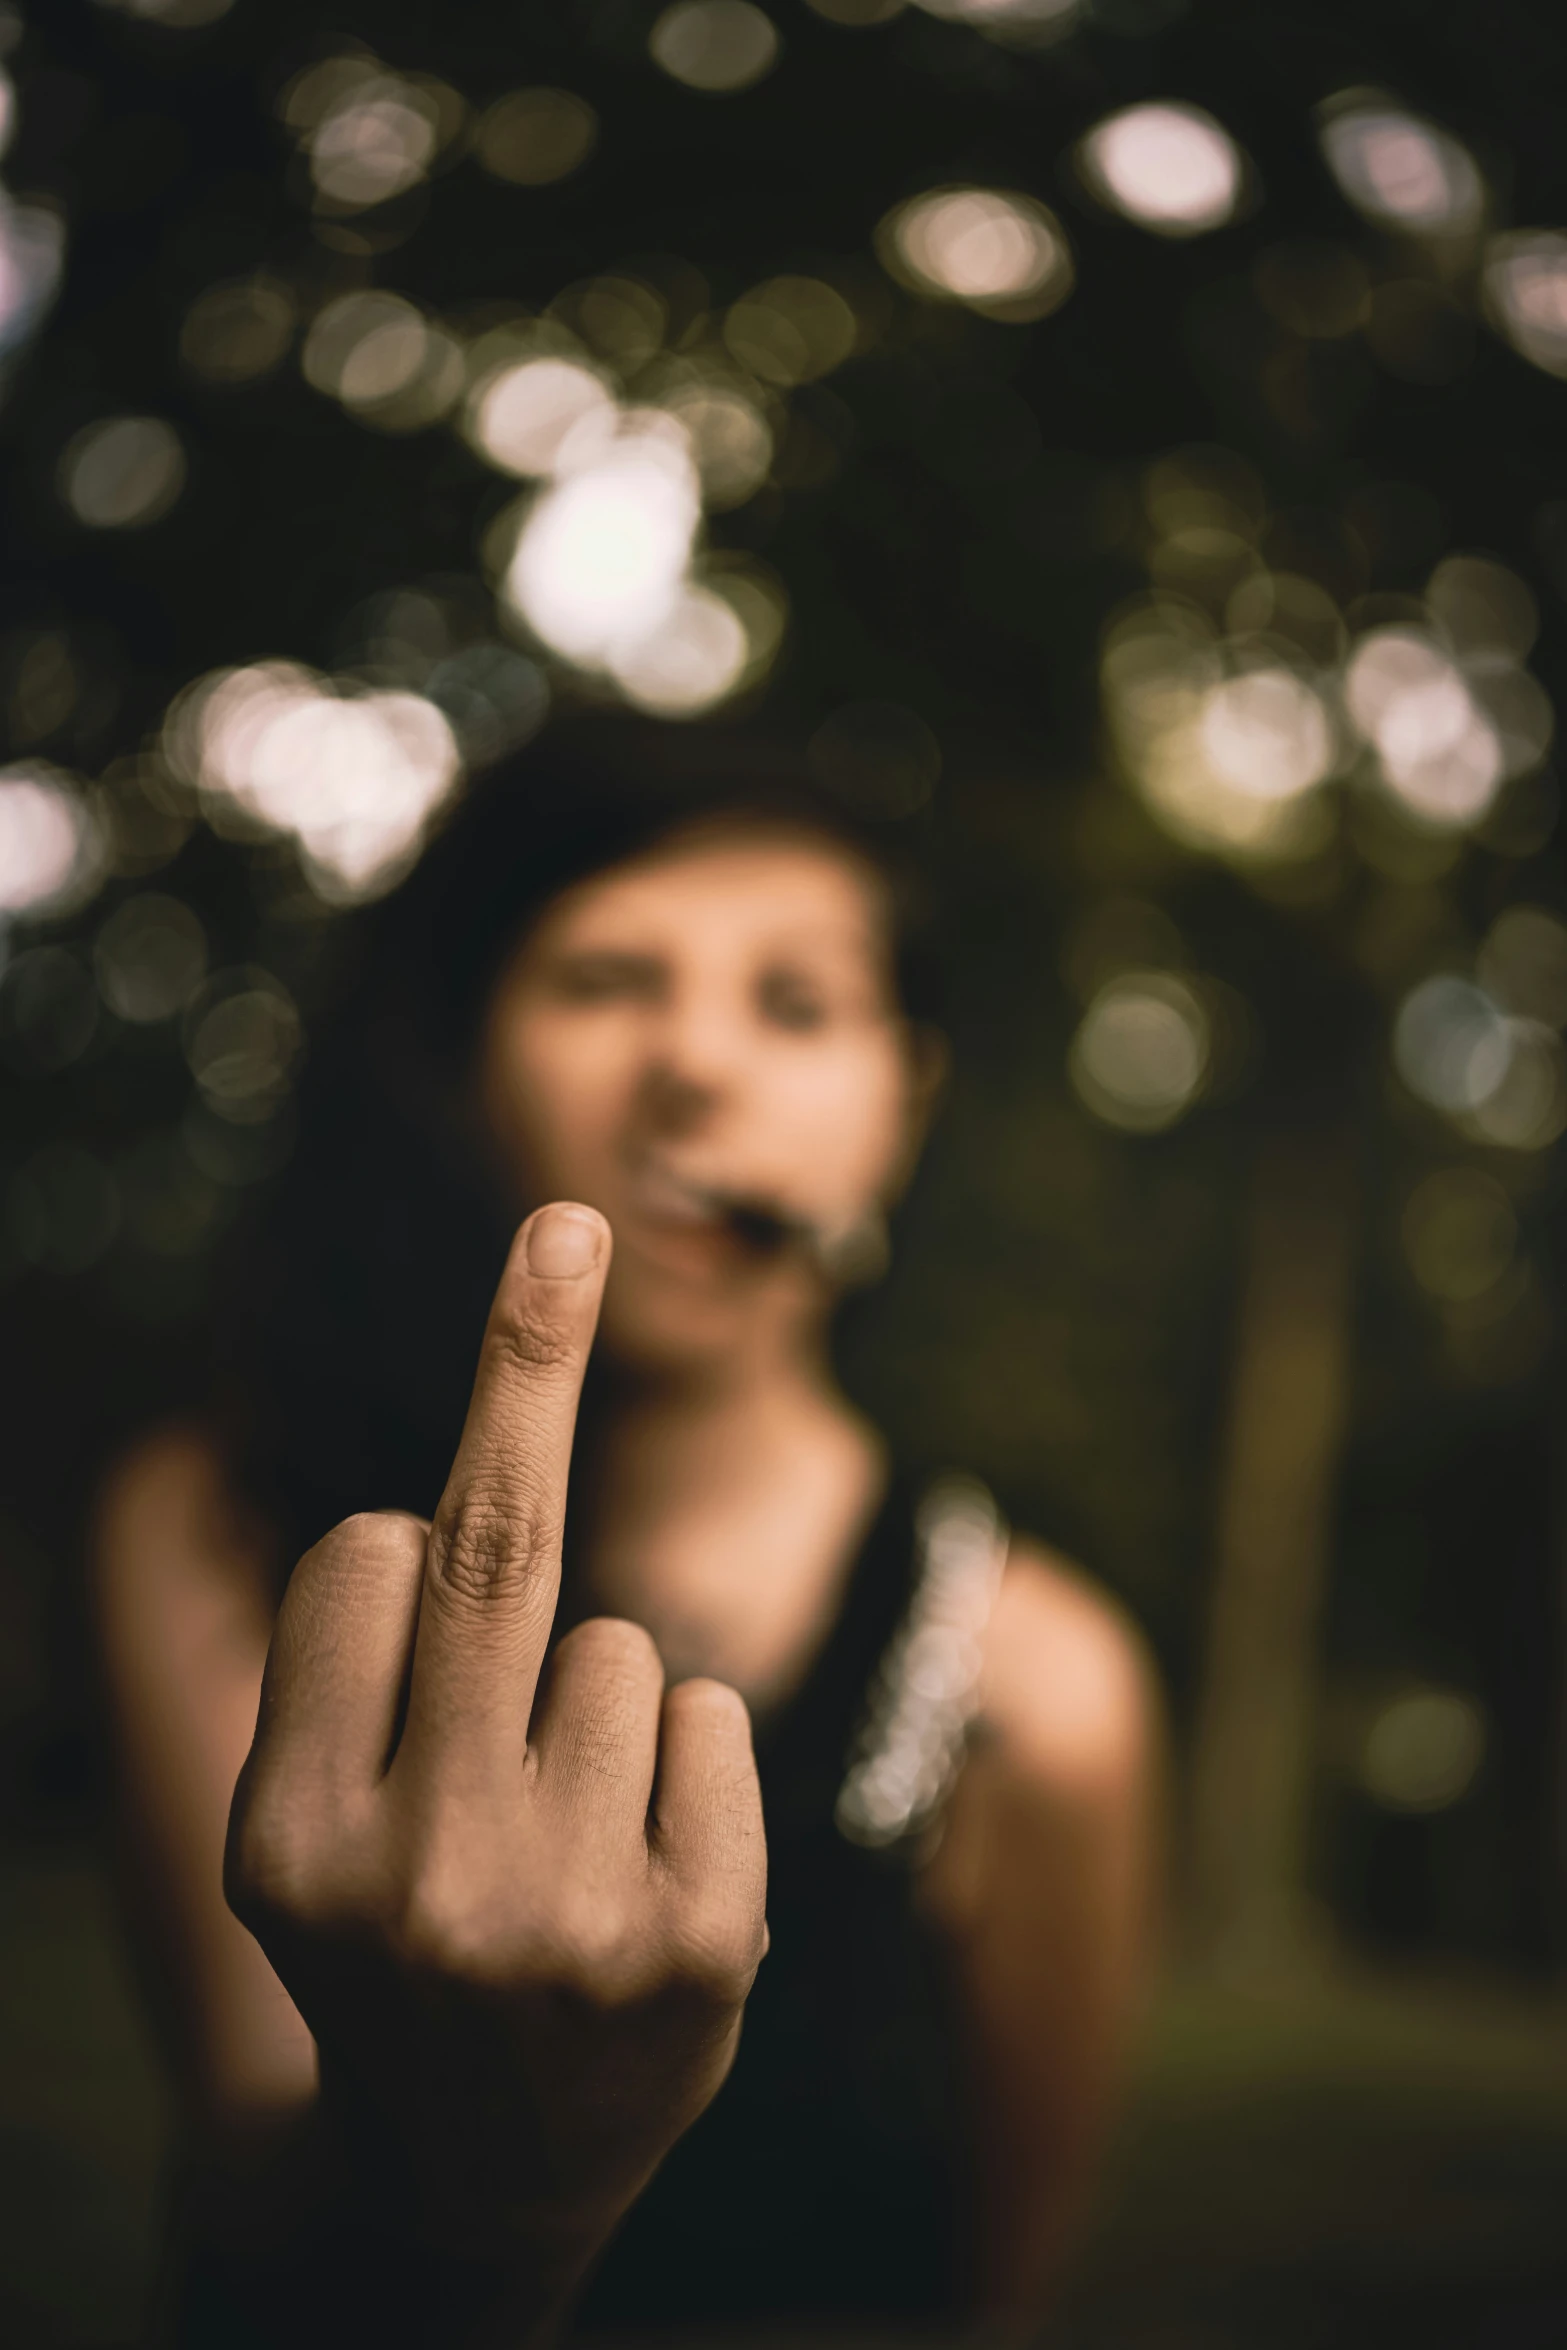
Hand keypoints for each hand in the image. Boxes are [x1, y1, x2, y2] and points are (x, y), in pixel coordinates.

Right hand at [224, 1203, 766, 2314]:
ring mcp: (571, 1920)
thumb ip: (338, 1678)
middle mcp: (419, 1884)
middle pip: (493, 1549)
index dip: (394, 1560)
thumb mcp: (301, 1838)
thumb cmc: (393, 1949)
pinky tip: (637, 1877)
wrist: (480, 2178)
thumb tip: (416, 1496)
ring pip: (618, 1642)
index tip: (422, 1479)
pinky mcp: (703, 1944)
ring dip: (595, 1700)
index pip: (364, 1559)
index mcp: (289, 1843)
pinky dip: (679, 1756)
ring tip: (559, 1841)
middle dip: (526, 1358)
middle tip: (565, 1226)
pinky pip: (707, 1710)